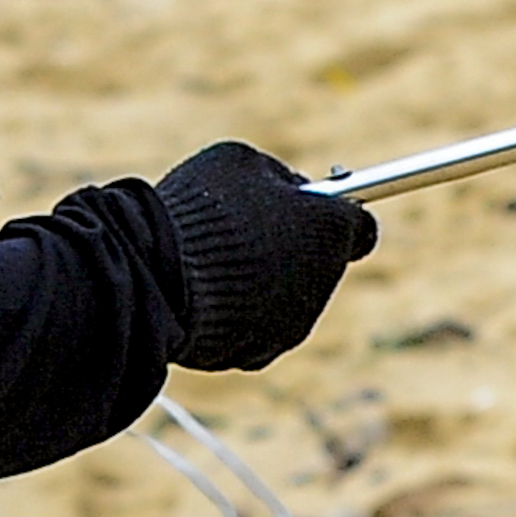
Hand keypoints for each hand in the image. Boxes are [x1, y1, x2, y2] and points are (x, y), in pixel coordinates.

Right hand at [150, 142, 379, 369]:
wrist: (155, 276)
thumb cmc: (198, 210)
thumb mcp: (241, 163)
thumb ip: (278, 176)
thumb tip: (291, 189)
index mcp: (329, 228)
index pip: (360, 227)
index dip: (336, 215)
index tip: (312, 208)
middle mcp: (322, 282)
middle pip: (321, 263)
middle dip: (293, 247)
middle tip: (249, 230)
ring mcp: (293, 323)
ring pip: (287, 297)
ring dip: (264, 281)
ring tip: (213, 263)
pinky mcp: (260, 354)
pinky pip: (256, 327)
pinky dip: (238, 313)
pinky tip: (203, 293)